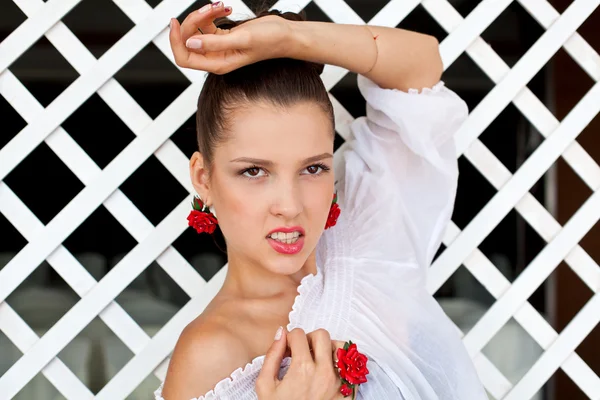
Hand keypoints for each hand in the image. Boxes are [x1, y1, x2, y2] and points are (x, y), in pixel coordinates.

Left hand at [169, 3, 293, 73]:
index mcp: (218, 64)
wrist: (285, 35)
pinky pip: (206, 24)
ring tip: (219, 6)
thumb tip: (190, 43)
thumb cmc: (269, 41)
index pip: (185, 58)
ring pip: (196, 30)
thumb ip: (215, 43)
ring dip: (203, 14)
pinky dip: (211, 13)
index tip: (175, 22)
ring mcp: (218, 47)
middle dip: (193, 22)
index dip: (175, 41)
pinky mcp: (223, 36)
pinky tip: (224, 8)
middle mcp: (216, 57)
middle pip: (187, 41)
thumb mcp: (241, 40)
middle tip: (208, 9)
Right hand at [256, 328, 349, 399]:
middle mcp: (325, 372)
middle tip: (301, 352)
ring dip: (327, 348)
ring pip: (340, 346)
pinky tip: (327, 372)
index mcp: (303, 369)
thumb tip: (281, 333)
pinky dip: (340, 363)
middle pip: (321, 335)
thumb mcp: (265, 386)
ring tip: (316, 360)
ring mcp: (340, 382)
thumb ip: (272, 355)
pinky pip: (351, 366)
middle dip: (308, 339)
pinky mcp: (349, 390)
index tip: (286, 350)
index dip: (289, 340)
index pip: (298, 334)